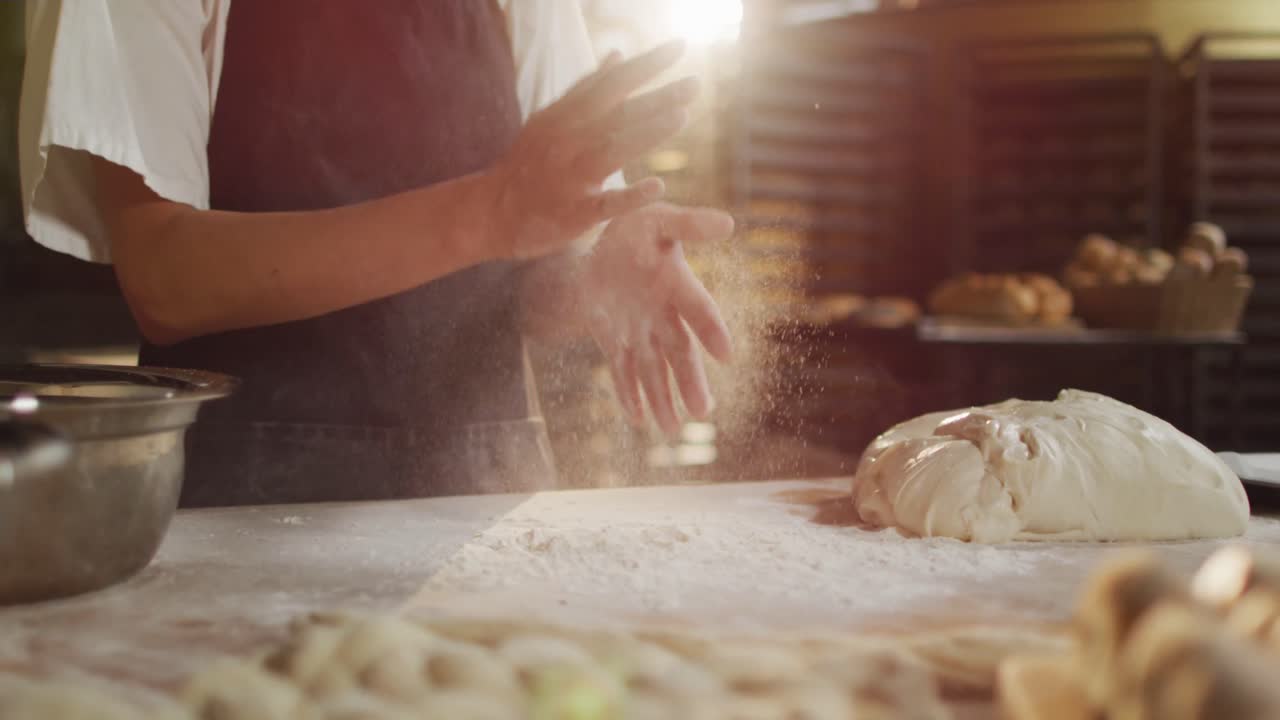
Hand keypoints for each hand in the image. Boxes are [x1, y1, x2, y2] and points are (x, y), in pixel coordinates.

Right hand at [486, 41, 698, 260]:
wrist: (491, 212)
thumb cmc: (529, 163)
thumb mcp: (552, 119)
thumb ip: (587, 89)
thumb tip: (618, 54)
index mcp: (566, 116)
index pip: (611, 83)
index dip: (645, 65)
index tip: (680, 46)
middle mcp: (568, 141)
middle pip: (617, 114)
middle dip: (657, 97)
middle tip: (696, 84)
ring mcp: (569, 176)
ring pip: (611, 150)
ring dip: (646, 133)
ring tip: (682, 117)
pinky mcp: (572, 212)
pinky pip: (604, 203)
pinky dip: (630, 196)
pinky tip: (658, 187)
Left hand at [579, 203, 734, 436]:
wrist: (602, 243)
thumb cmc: (639, 228)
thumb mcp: (659, 219)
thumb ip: (689, 223)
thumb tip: (728, 223)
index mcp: (679, 285)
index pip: (700, 311)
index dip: (713, 330)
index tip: (727, 355)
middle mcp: (664, 314)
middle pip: (680, 353)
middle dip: (690, 382)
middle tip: (703, 411)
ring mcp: (640, 330)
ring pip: (652, 370)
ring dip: (662, 398)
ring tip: (672, 429)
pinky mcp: (615, 339)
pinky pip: (622, 370)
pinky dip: (628, 393)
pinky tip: (639, 419)